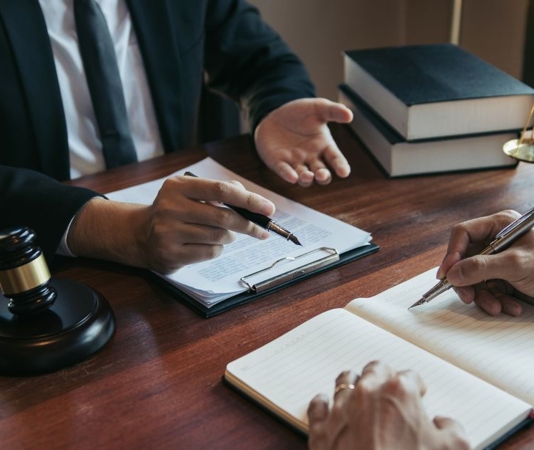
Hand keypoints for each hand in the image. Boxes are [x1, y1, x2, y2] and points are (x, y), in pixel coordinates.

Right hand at [68, 176, 274, 272]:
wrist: (140, 234)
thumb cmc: (175, 211)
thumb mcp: (191, 193)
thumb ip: (220, 191)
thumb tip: (252, 200)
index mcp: (177, 187)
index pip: (221, 190)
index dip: (249, 200)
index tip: (269, 209)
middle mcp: (170, 207)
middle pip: (223, 216)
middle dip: (248, 224)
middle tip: (262, 230)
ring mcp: (168, 232)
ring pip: (219, 237)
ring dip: (229, 237)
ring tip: (224, 234)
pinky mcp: (171, 254)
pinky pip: (210, 253)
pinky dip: (217, 249)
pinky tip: (208, 244)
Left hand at [254, 98, 352, 186]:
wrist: (275, 115)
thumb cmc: (300, 113)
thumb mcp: (318, 107)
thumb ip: (333, 111)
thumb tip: (349, 115)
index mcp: (324, 146)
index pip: (336, 159)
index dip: (341, 167)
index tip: (344, 172)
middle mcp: (312, 158)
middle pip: (321, 173)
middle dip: (323, 176)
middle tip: (322, 174)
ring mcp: (295, 162)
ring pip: (304, 177)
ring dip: (307, 179)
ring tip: (308, 176)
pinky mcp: (279, 162)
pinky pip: (284, 171)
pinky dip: (288, 175)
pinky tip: (292, 177)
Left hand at [307, 361, 468, 449]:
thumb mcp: (454, 449)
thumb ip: (452, 429)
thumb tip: (444, 423)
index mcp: (399, 392)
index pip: (411, 377)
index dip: (417, 388)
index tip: (419, 395)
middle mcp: (367, 393)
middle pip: (375, 370)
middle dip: (385, 377)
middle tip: (391, 389)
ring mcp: (341, 408)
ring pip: (345, 380)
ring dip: (355, 383)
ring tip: (361, 391)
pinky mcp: (322, 427)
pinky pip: (318, 405)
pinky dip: (324, 403)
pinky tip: (327, 405)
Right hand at [438, 210, 533, 315]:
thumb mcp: (516, 265)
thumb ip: (481, 267)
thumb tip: (452, 273)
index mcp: (500, 225)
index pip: (463, 234)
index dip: (452, 254)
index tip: (447, 275)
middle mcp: (498, 240)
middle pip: (466, 259)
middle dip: (468, 282)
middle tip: (467, 297)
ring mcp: (501, 259)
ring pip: (475, 277)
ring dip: (484, 296)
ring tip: (496, 307)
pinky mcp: (506, 276)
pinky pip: (488, 288)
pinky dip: (496, 300)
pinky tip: (509, 306)